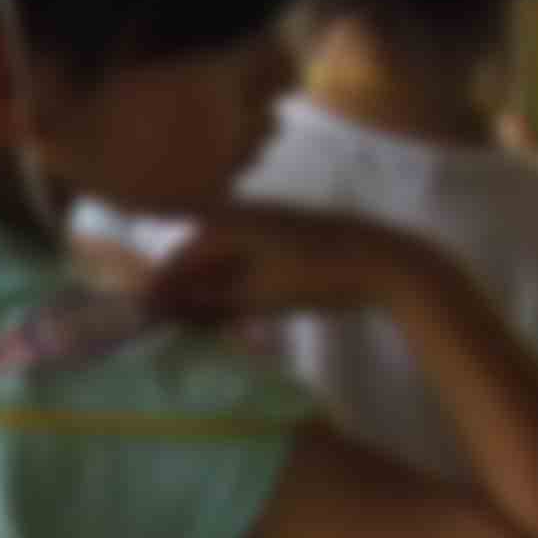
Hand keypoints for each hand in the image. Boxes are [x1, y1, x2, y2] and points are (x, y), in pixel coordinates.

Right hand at [144, 203, 425, 326]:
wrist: (388, 264)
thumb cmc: (318, 276)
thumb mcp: (258, 295)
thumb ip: (209, 304)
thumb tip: (168, 313)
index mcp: (232, 221)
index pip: (182, 254)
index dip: (164, 286)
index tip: (150, 316)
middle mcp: (247, 215)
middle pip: (203, 252)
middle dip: (187, 287)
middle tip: (175, 322)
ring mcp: (272, 223)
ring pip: (228, 256)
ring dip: (213, 287)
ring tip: (203, 321)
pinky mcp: (294, 237)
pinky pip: (251, 257)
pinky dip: (238, 281)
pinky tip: (239, 307)